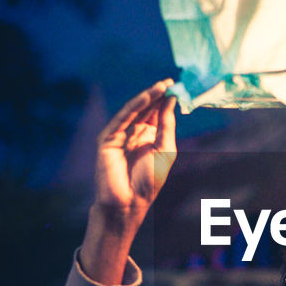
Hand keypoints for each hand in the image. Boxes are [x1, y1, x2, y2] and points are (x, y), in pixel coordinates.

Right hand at [79, 79, 177, 285]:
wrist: (129, 203)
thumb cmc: (149, 182)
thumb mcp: (165, 150)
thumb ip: (167, 125)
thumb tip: (170, 101)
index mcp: (148, 137)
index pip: (156, 113)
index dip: (165, 100)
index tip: (177, 86)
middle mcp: (133, 134)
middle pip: (146, 109)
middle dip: (157, 95)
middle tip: (170, 81)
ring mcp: (120, 136)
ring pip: (134, 111)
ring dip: (147, 97)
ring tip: (161, 86)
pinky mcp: (108, 139)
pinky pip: (122, 119)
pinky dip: (134, 107)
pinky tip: (146, 97)